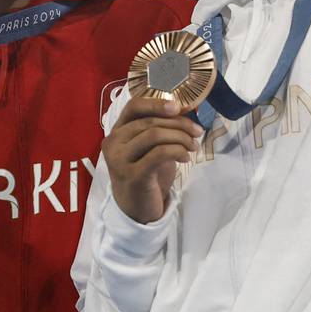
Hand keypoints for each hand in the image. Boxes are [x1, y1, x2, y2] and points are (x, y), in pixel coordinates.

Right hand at [103, 96, 203, 223]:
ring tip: (193, 146)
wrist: (136, 209)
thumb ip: (158, 129)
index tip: (178, 107)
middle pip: (150, 121)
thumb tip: (183, 111)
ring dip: (181, 138)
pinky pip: (159, 153)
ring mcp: (120, 159)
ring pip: (155, 135)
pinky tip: (185, 157)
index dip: (156, 103)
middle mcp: (113, 142)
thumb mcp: (149, 148)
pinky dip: (177, 151)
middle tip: (197, 132)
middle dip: (179, 124)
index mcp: (116, 131)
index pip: (133, 106)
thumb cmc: (145, 174)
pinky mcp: (132, 175)